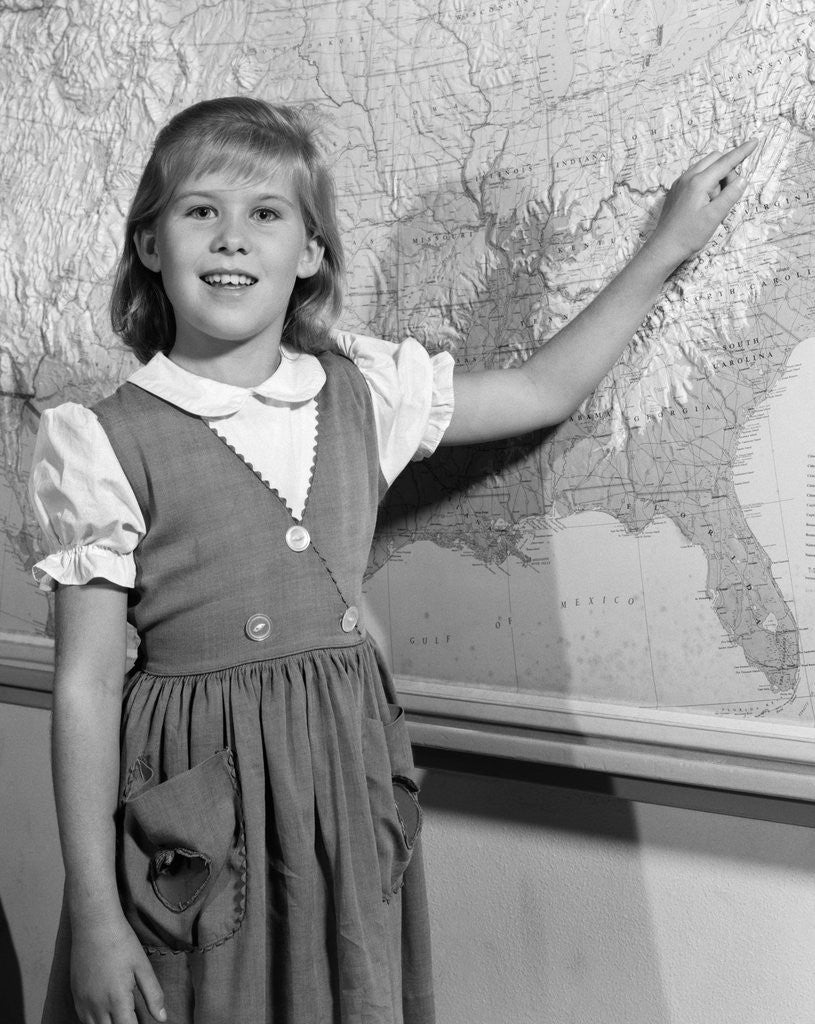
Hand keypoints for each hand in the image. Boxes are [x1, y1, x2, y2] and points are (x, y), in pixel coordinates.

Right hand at [70, 912, 165, 1023]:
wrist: (94, 925)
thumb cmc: (121, 942)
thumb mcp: (143, 966)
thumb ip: (153, 994)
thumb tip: (162, 1018)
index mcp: (117, 1000)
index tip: (143, 1023)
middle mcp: (97, 1006)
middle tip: (132, 1016)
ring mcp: (83, 1002)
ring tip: (120, 1015)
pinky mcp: (75, 995)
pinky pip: (83, 1019)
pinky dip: (95, 1021)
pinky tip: (105, 1013)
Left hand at [644, 139, 758, 273]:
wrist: (664, 248)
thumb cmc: (689, 235)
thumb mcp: (715, 216)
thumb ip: (730, 195)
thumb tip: (741, 179)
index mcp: (698, 182)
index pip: (725, 162)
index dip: (741, 152)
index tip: (754, 142)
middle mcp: (687, 177)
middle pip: (715, 159)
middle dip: (727, 171)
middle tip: (726, 195)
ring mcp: (679, 183)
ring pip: (705, 168)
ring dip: (716, 178)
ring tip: (712, 204)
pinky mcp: (676, 190)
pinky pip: (695, 177)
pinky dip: (705, 184)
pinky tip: (703, 204)